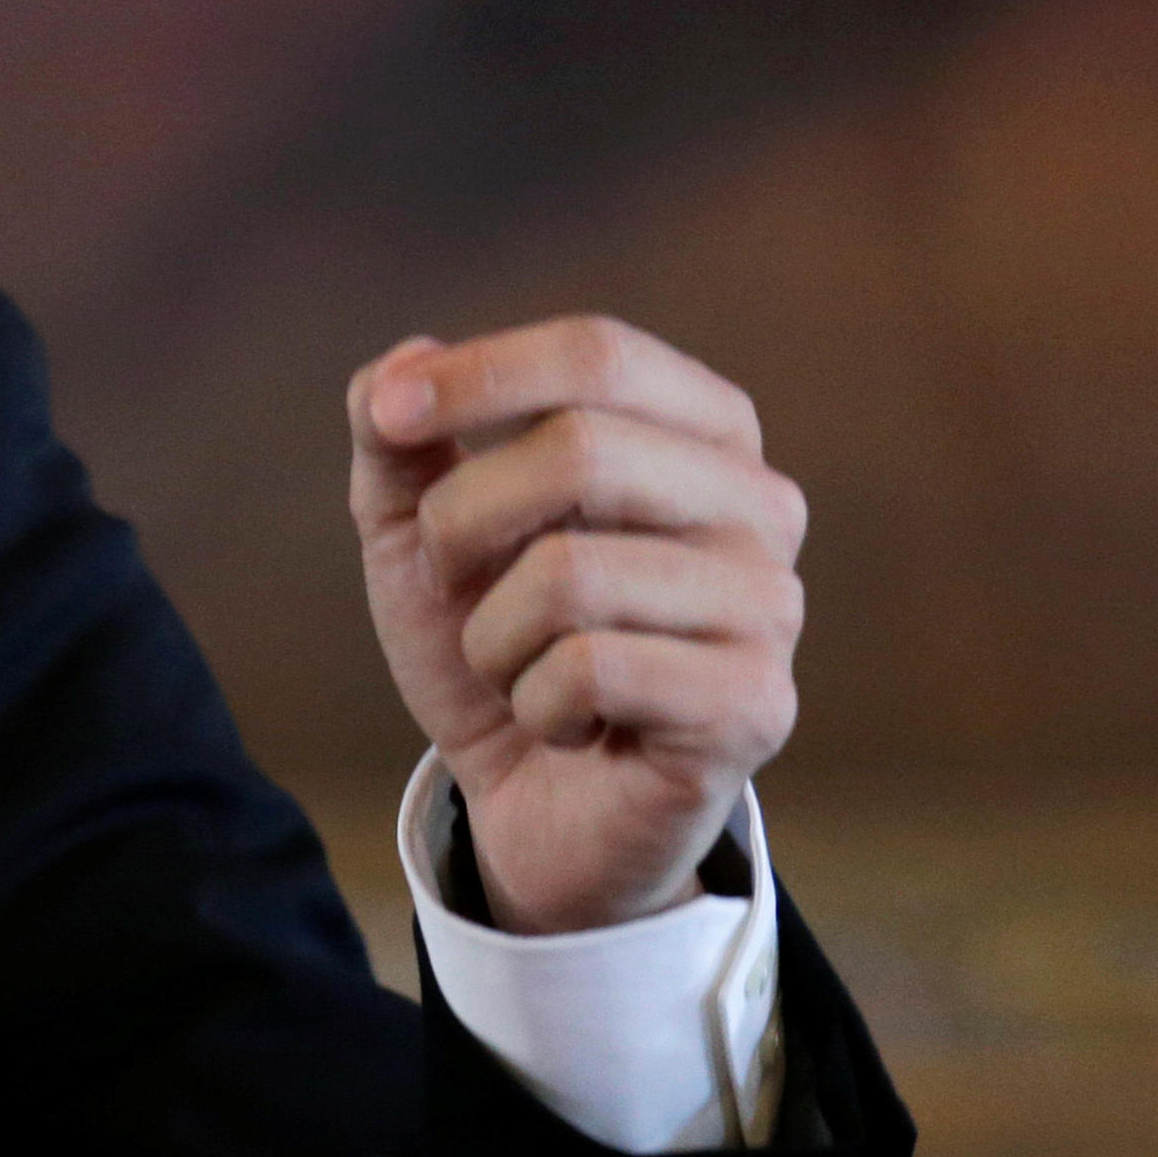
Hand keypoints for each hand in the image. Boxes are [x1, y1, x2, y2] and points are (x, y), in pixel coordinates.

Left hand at [346, 318, 803, 933]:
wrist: (538, 803)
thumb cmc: (498, 642)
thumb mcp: (422, 530)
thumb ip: (403, 439)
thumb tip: (402, 361)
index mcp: (702, 431)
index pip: (599, 353)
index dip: (481, 374)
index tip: (388, 417)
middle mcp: (761, 502)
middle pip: (581, 449)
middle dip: (462, 520)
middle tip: (449, 581)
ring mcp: (770, 604)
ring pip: (571, 572)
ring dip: (492, 635)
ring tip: (520, 667)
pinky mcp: (755, 703)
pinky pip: (591, 671)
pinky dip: (534, 703)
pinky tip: (568, 727)